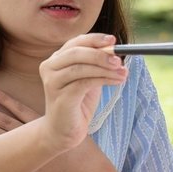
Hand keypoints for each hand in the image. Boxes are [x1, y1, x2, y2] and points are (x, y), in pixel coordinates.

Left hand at [0, 83, 111, 171]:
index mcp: (45, 125)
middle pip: (5, 123)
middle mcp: (34, 139)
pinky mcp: (29, 169)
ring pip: (2, 139)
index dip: (5, 100)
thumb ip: (65, 112)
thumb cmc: (85, 149)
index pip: (20, 110)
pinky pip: (7, 157)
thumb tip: (62, 94)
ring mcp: (29, 155)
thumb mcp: (77, 123)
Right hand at [36, 33, 127, 151]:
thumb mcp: (89, 78)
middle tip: (119, 60)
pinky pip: (84, 83)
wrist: (65, 131)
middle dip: (101, 54)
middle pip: (76, 52)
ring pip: (81, 67)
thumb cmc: (78, 103)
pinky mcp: (60, 97)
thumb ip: (97, 65)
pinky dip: (103, 79)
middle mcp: (50, 67)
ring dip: (105, 69)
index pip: (75, 42)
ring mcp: (52, 82)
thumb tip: (115, 53)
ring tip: (122, 73)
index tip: (113, 41)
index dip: (95, 39)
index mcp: (56, 59)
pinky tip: (116, 82)